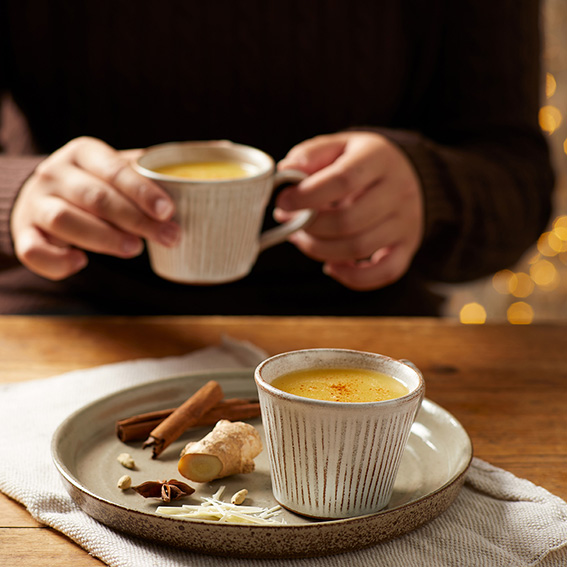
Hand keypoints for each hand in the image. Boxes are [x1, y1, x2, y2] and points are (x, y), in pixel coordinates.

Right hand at [11, 136, 179, 279]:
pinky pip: (34, 249)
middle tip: (171, 238)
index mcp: (85, 153)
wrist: (43, 197)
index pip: (115, 171)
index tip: (169, 211)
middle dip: (137, 220)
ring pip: (66, 220)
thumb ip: (154, 169)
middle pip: (97, 198)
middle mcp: (57, 174)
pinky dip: (57, 260)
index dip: (143, 192)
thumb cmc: (97, 185)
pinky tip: (81, 263)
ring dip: (103, 238)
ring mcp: (37, 203)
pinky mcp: (25, 233)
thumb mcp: (119, 170)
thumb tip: (220, 153)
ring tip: (135, 250)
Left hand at [275, 132, 423, 290]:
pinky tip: (331, 266)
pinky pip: (384, 272)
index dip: (306, 196)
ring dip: (320, 250)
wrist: (409, 172)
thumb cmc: (362, 162)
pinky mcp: (408, 246)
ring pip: (359, 248)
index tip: (283, 202)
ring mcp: (406, 222)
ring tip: (302, 239)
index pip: (342, 180)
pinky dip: (353, 277)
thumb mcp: (338, 146)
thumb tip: (285, 173)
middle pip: (348, 221)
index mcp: (379, 158)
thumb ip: (310, 155)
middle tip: (290, 222)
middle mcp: (398, 190)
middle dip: (310, 227)